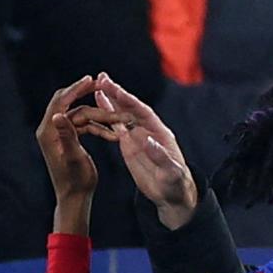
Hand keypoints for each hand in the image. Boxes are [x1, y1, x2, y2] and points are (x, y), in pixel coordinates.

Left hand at [36, 75, 100, 233]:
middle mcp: (52, 130)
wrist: (75, 197)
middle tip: (101, 86)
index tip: (90, 80)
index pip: (60, 103)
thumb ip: (67, 136)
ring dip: (100, 118)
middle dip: (85, 95)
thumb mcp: (74, 158)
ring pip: (81, 117)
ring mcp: (61, 135)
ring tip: (120, 119)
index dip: (75, 90)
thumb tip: (58, 116)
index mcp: (49, 132)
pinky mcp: (70, 139)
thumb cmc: (76, 181)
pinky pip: (85, 127)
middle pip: (68, 104)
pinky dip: (99, 129)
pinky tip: (114, 135)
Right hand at [74, 72, 196, 229]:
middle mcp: (148, 130)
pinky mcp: (129, 143)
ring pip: (122, 113)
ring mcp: (137, 135)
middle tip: (102, 78)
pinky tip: (98, 101)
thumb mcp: (170, 171)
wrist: (171, 194)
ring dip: (110, 98)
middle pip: (130, 108)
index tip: (117, 91)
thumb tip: (147, 140)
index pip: (143, 112)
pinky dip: (107, 113)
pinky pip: (116, 125)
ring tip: (97, 84)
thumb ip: (159, 156)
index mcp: (160, 133)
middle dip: (117, 93)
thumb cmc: (175, 183)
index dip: (130, 102)